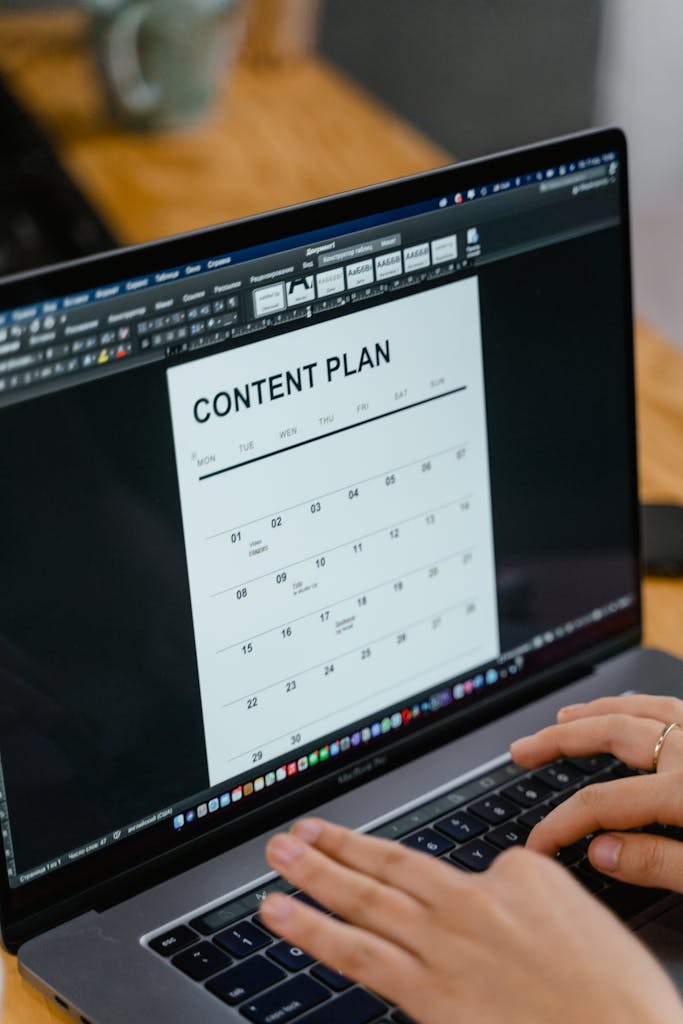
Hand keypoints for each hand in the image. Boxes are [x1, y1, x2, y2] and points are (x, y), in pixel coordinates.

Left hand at [260, 817, 681, 1023]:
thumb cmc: (617, 997)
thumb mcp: (582, 923)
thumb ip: (525, 903)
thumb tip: (497, 896)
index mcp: (517, 874)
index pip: (459, 869)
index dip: (423, 878)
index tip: (391, 869)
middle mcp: (473, 902)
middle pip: (391, 866)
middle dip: (339, 847)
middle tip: (299, 829)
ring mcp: (445, 946)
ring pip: (364, 899)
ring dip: (314, 873)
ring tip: (278, 854)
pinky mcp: (428, 992)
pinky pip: (358, 953)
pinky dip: (314, 929)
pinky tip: (282, 914)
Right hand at [510, 694, 682, 889]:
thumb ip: (659, 864)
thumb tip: (600, 853)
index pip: (604, 803)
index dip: (561, 824)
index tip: (538, 844)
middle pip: (612, 734)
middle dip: (559, 741)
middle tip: (523, 751)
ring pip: (641, 711)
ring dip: (596, 713)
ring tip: (563, 718)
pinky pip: (671, 709)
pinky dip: (639, 706)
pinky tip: (630, 712)